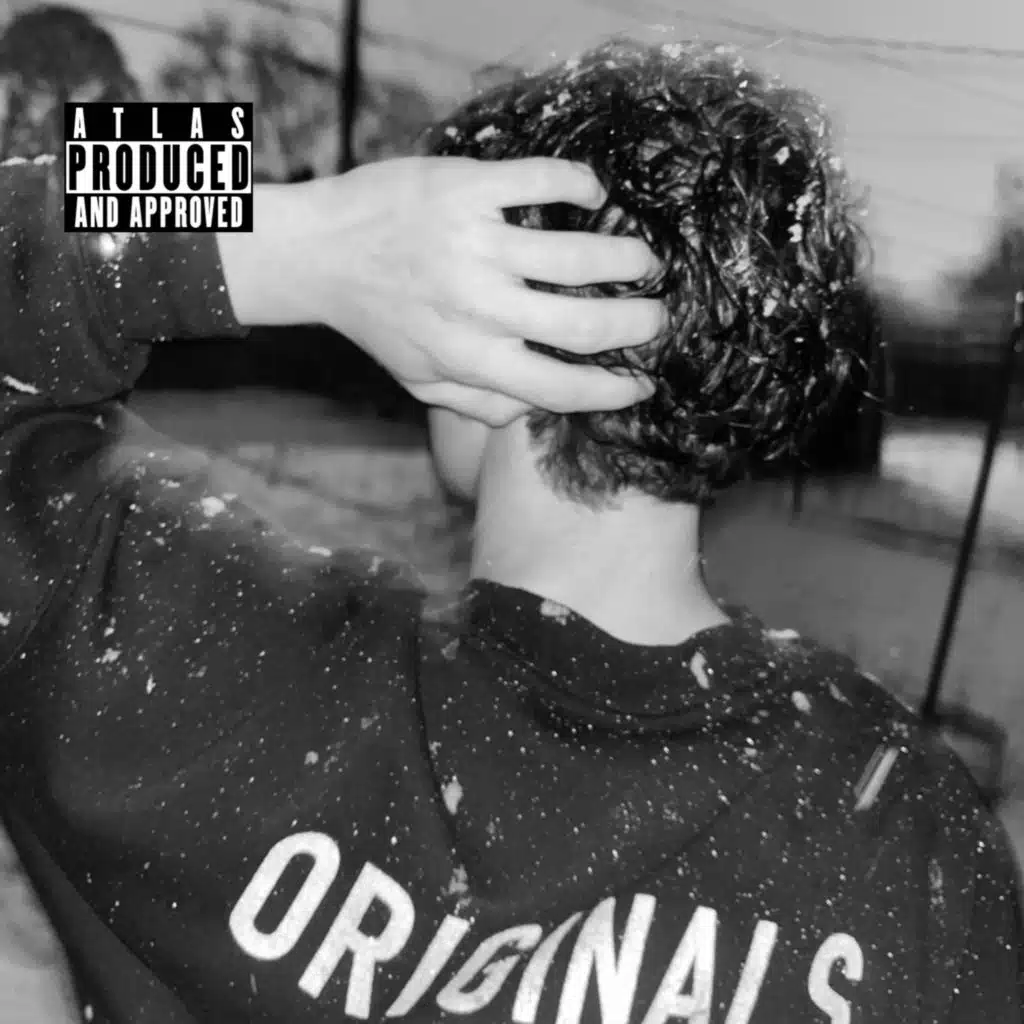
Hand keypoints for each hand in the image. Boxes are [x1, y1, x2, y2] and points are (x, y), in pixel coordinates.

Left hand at [217, 157, 662, 425]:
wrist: (319, 251)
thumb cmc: (376, 321)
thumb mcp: (419, 380)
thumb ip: (475, 405)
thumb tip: (529, 414)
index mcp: (470, 358)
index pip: (559, 389)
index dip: (612, 392)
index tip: (642, 384)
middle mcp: (478, 306)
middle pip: (584, 324)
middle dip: (638, 323)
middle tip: (658, 316)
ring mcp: (475, 243)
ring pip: (578, 253)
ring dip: (627, 257)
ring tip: (645, 260)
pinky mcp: (466, 187)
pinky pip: (543, 179)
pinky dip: (581, 184)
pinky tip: (594, 193)